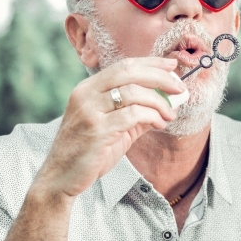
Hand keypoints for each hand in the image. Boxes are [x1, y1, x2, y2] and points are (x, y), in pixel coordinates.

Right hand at [34, 57, 184, 198]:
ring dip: (159, 102)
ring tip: (170, 114)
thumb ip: (138, 112)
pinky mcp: (97, 130)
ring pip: (133, 92)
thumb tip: (168, 102)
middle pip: (129, 72)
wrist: (61, 177)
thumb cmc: (89, 151)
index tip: (172, 66)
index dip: (151, 63)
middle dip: (160, 77)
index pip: (124, 65)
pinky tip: (159, 124)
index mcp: (88, 88)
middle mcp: (86, 94)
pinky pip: (132, 115)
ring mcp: (89, 111)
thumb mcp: (114, 126)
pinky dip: (152, 116)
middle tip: (179, 88)